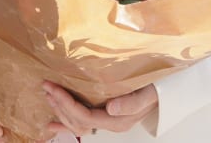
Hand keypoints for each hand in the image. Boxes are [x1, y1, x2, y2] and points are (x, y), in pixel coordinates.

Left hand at [42, 79, 157, 136]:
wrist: (165, 91)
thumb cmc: (157, 89)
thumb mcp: (148, 93)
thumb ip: (132, 102)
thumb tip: (111, 108)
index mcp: (118, 120)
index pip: (85, 116)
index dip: (66, 104)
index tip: (53, 88)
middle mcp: (110, 123)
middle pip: (77, 121)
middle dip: (59, 105)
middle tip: (46, 86)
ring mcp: (107, 121)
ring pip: (77, 124)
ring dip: (60, 110)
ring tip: (48, 95)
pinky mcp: (105, 115)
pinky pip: (82, 124)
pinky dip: (65, 123)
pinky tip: (51, 124)